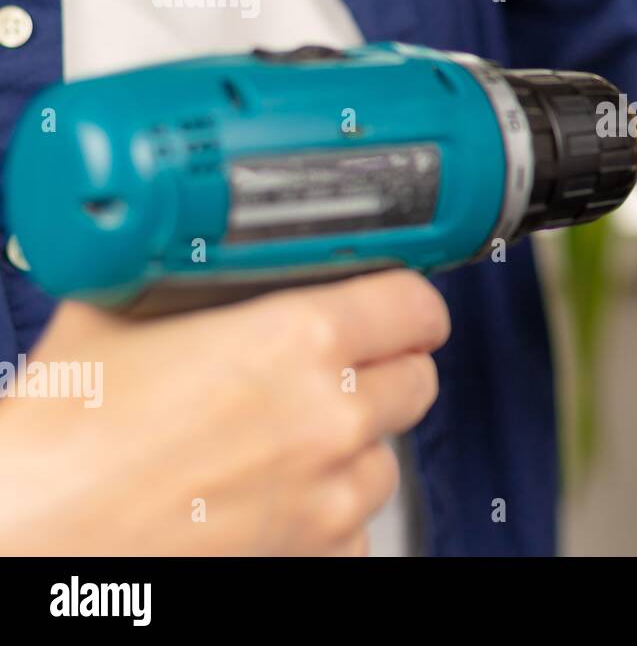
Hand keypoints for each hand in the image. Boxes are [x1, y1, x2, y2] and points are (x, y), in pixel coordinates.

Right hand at [0, 269, 447, 554]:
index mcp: (299, 340)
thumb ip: (193, 284)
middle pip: (414, 379)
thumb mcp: (122, 317)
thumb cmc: (61, 442)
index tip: (398, 308)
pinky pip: (357, 528)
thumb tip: (215, 264)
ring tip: (284, 443)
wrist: (29, 540)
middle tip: (340, 372)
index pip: (414, 305)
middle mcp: (331, 417)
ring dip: (353, 446)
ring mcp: (329, 495)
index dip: (406, 302)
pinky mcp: (316, 555)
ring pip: (387, 457)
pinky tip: (272, 498)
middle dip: (383, 371)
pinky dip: (326, 512)